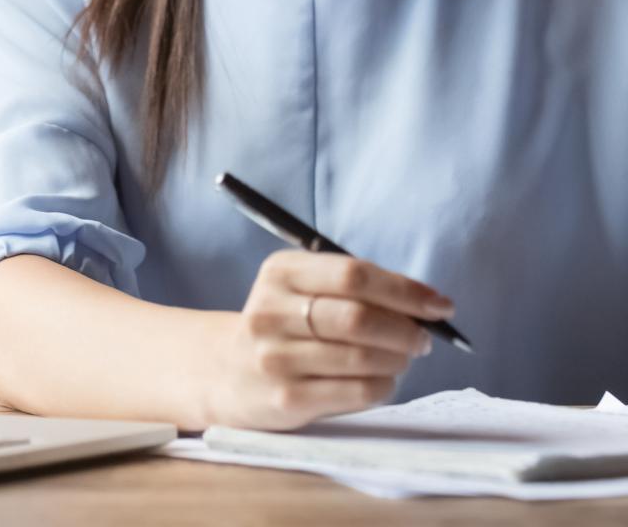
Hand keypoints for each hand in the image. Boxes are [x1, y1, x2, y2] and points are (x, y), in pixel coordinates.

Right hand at [203, 250, 455, 429]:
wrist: (228, 371)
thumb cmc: (285, 323)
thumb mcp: (302, 287)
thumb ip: (353, 286)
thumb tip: (428, 302)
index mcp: (280, 271)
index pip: (352, 274)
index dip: (404, 290)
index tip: (440, 304)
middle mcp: (272, 310)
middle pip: (358, 317)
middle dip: (406, 329)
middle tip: (424, 337)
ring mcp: (275, 356)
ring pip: (362, 358)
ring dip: (398, 359)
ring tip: (402, 357)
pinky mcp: (286, 397)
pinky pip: (357, 392)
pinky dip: (384, 386)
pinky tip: (381, 379)